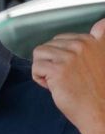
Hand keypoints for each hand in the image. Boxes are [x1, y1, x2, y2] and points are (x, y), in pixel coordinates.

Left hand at [33, 19, 104, 133]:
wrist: (101, 111)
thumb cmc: (99, 89)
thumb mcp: (102, 57)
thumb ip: (99, 39)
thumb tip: (102, 22)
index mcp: (93, 41)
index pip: (63, 39)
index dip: (62, 55)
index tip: (73, 69)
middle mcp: (82, 45)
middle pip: (48, 45)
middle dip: (52, 62)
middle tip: (67, 77)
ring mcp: (69, 56)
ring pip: (39, 54)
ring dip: (44, 69)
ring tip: (60, 81)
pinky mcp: (57, 69)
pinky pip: (36, 67)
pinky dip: (40, 79)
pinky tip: (55, 87)